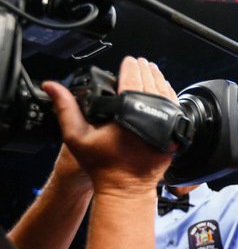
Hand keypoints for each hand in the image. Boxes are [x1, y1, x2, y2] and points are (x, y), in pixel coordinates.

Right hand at [42, 57, 176, 192]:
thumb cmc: (102, 165)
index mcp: (129, 112)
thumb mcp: (77, 137)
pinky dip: (169, 95)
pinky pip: (175, 107)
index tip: (128, 60)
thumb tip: (52, 86)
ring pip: (166, 93)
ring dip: (158, 79)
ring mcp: (167, 124)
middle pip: (151, 83)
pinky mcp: (174, 132)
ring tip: (151, 70)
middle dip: (144, 70)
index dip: (129, 66)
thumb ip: (65, 108)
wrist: (126, 188)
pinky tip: (163, 89)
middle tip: (140, 62)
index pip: (132, 79)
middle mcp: (152, 116)